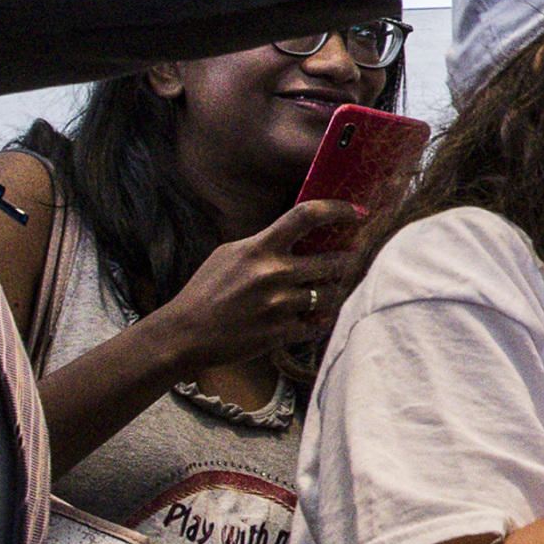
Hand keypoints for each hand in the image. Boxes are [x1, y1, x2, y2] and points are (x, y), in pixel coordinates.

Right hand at [151, 198, 365, 368]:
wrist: (186, 333)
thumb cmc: (205, 290)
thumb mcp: (229, 254)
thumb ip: (264, 244)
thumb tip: (296, 234)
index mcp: (260, 248)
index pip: (307, 216)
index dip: (338, 209)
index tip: (358, 212)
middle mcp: (274, 273)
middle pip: (334, 260)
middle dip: (350, 260)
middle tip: (358, 258)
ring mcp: (279, 305)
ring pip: (330, 295)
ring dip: (336, 292)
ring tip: (335, 290)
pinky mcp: (281, 333)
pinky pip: (317, 326)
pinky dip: (318, 322)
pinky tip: (314, 319)